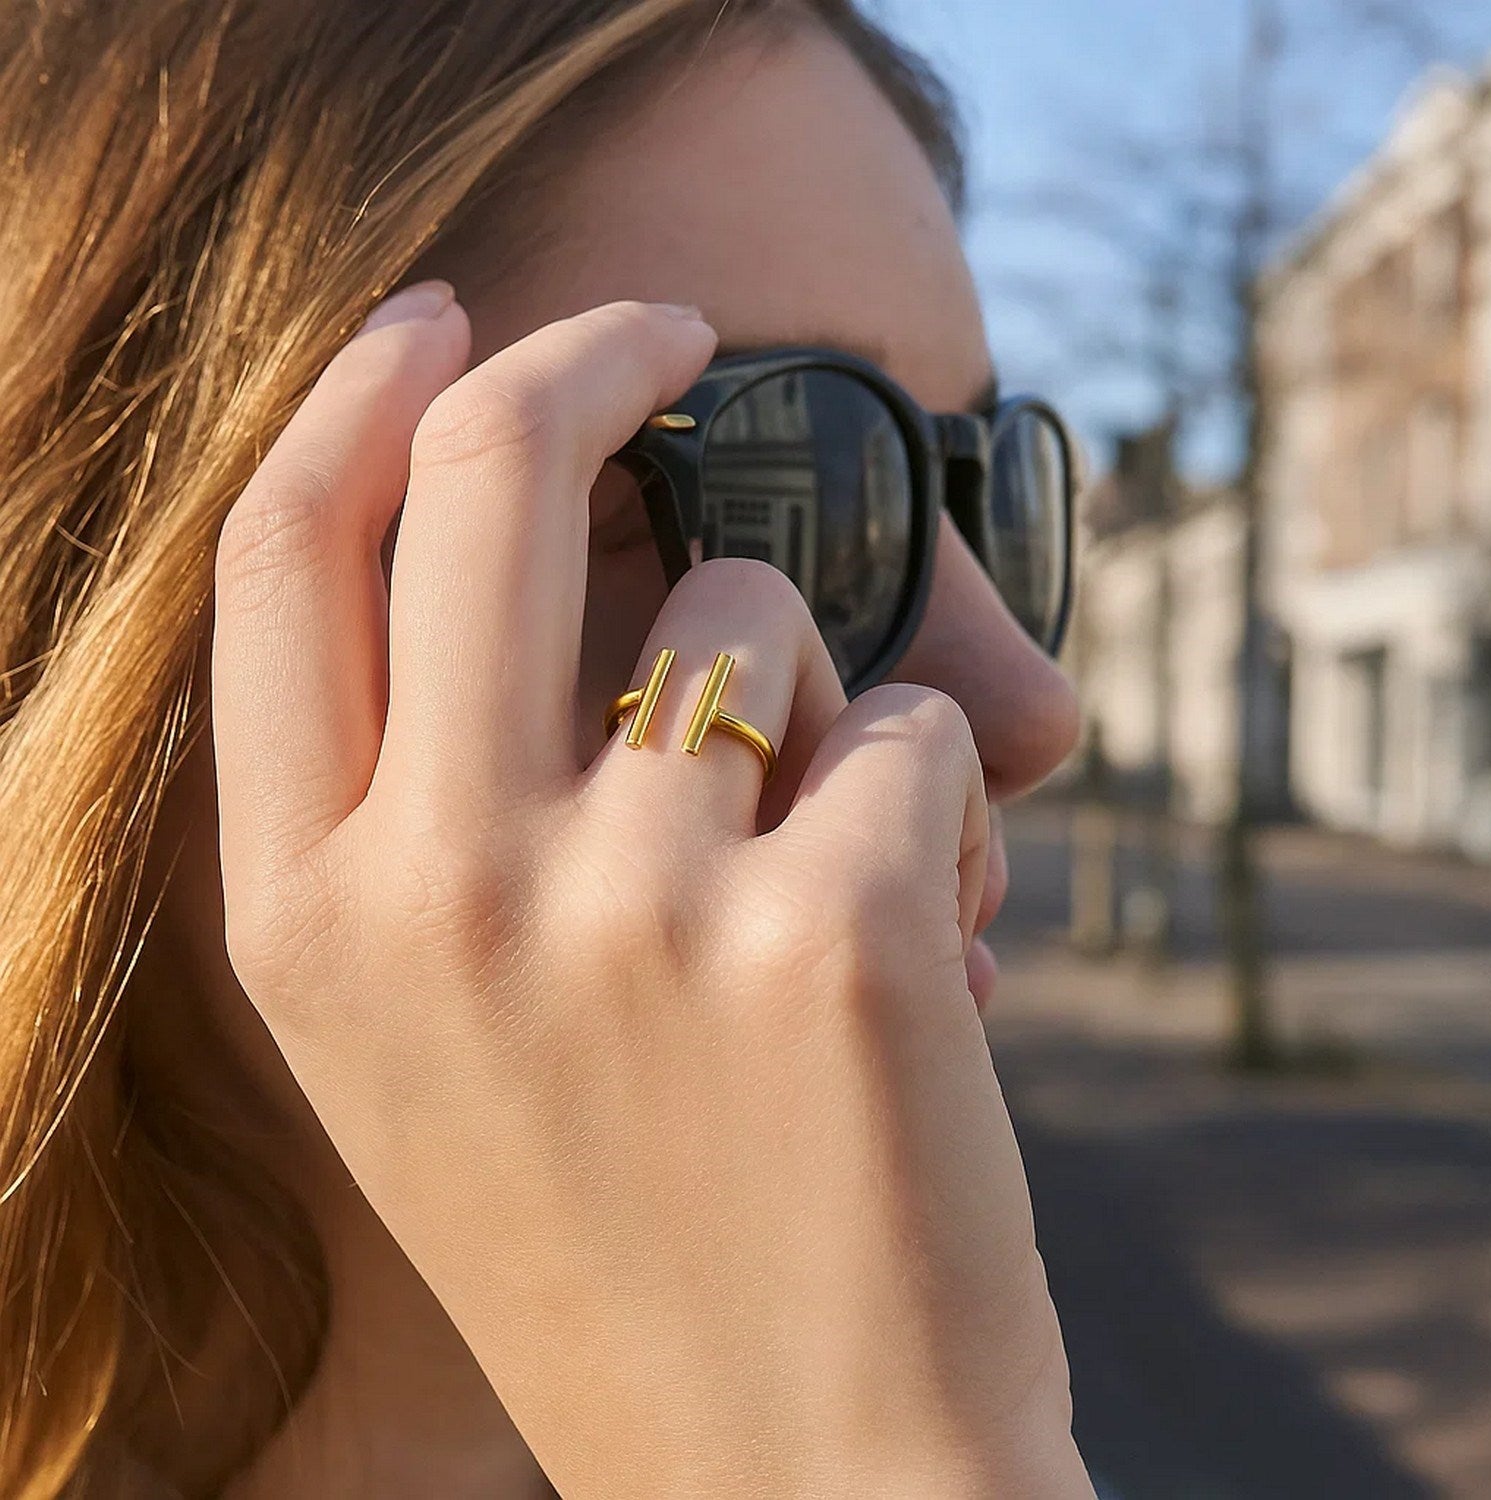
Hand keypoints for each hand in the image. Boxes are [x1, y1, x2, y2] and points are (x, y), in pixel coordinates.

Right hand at [211, 289, 1092, 1497]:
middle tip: (664, 324)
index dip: (352, 395)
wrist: (805, 1474)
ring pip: (754, 617)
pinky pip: (909, 730)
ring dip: (807, 702)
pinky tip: (918, 957)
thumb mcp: (435, 1034)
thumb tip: (536, 559)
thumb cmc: (626, 1235)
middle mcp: (442, 890)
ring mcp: (633, 901)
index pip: (281, 561)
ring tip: (812, 882)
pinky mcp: (834, 925)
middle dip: (581, 349)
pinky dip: (935, 806)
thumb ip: (434, 807)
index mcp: (311, 919)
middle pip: (482, 476)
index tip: (437, 311)